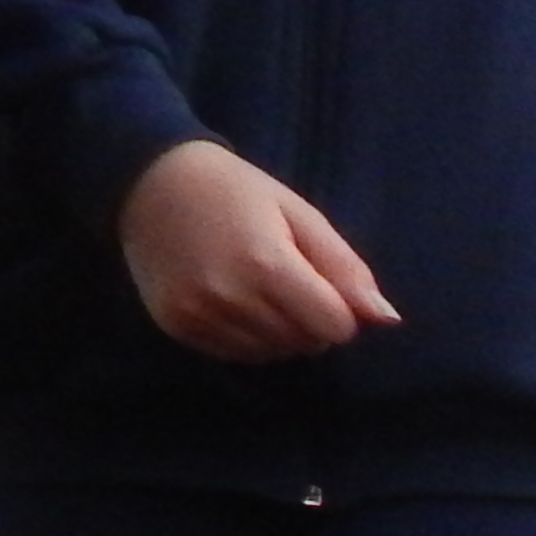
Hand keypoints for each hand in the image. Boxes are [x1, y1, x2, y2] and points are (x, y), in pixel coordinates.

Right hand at [117, 139, 396, 361]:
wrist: (147, 180)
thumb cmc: (234, 191)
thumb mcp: (299, 214)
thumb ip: (346, 269)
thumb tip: (387, 320)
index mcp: (267, 265)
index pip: (336, 327)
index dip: (339, 309)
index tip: (318, 280)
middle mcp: (230, 297)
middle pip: (306, 343)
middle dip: (309, 319)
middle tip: (283, 277)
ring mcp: (199, 316)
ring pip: (274, 354)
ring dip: (279, 331)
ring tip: (256, 287)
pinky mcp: (177, 327)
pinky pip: (238, 355)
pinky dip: (248, 337)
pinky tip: (231, 299)